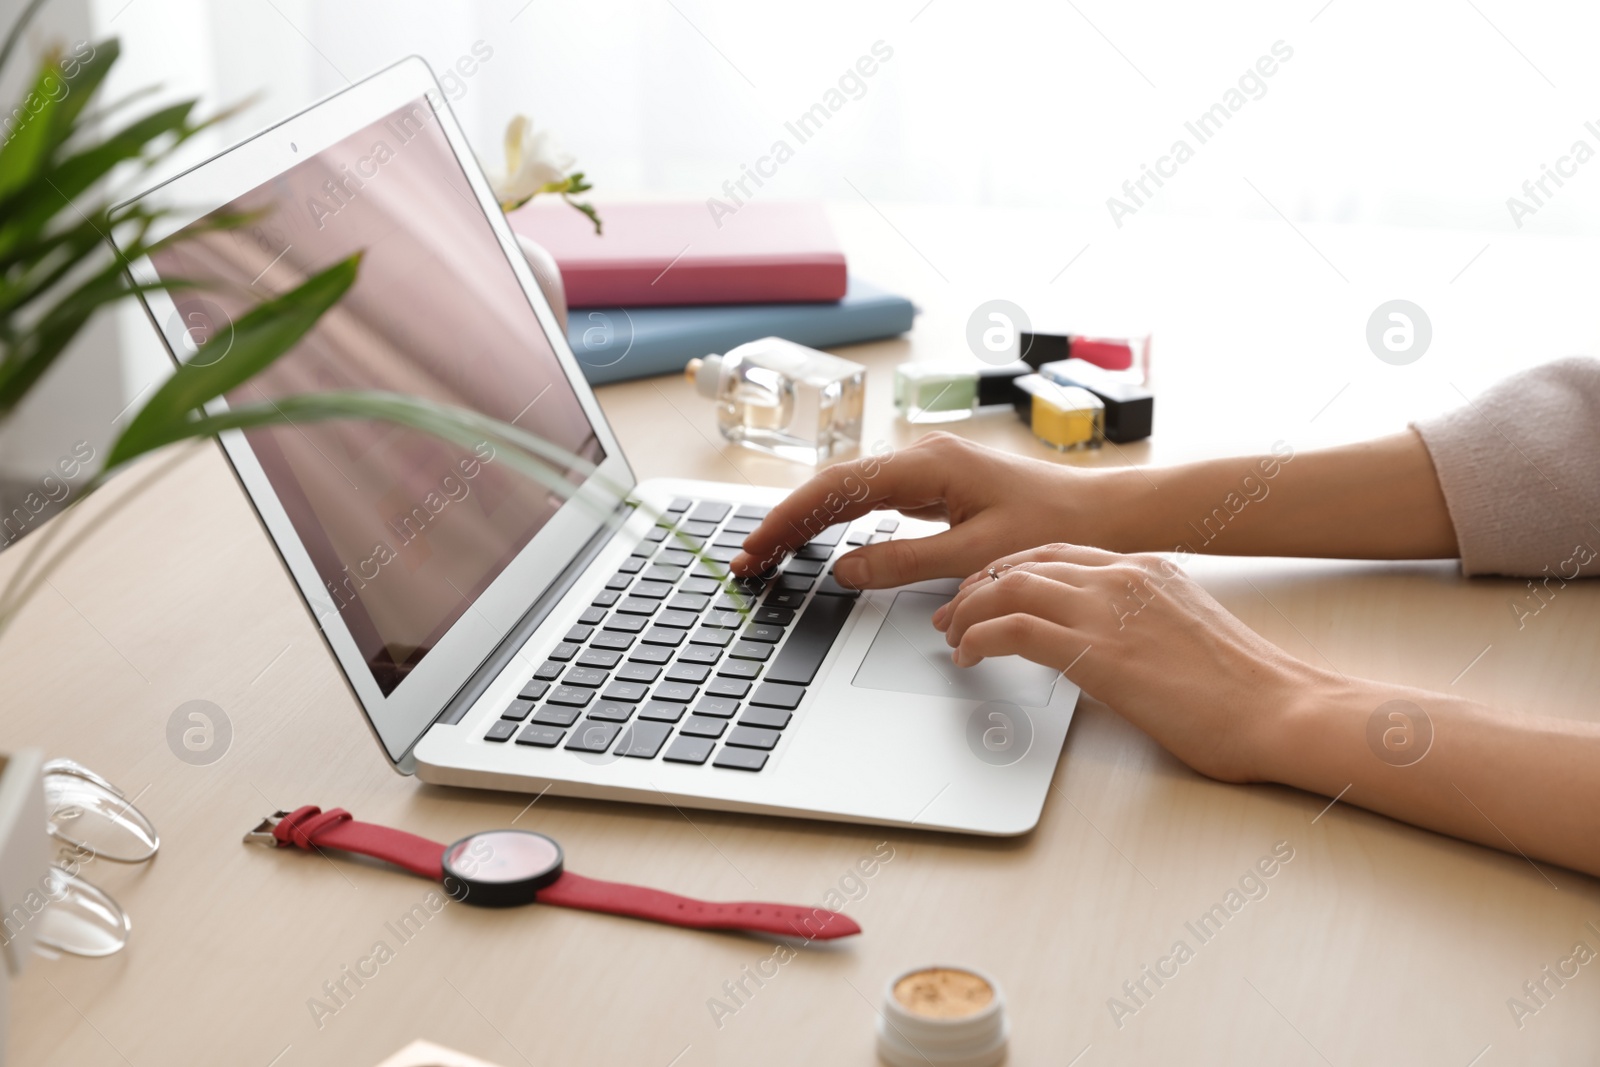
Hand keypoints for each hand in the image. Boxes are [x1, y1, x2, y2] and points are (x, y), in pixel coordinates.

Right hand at [731, 433, 1097, 587]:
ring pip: (848, 492)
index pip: (837, 488)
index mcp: (928, 464)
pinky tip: (816, 544)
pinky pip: (870, 502)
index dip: (790, 520)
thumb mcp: (978, 554)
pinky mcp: (933, 487)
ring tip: (769, 555)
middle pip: (832, 486)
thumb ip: (906, 561)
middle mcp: (921, 458)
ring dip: (806, 522)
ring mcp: (926, 471)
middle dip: (786, 522)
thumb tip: (844, 569)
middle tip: (748, 562)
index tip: (758, 549)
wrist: (1103, 515)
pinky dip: (836, 523)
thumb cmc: (1056, 526)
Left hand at [932, 543, 1329, 781]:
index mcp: (1146, 568)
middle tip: (955, 612)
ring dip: (969, 610)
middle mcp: (1122, 576)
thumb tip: (1109, 644)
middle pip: (1025, 562)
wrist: (1278, 709)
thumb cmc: (1244, 690)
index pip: (1058, 552)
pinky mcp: (1094, 650)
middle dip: (980, 585)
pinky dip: (978, 638)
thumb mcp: (1184, 634)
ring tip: (954, 636)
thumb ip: (1142, 624)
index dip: (1012, 569)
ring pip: (1008, 586)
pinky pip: (1011, 629)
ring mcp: (1107, 609)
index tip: (989, 589)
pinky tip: (968, 657)